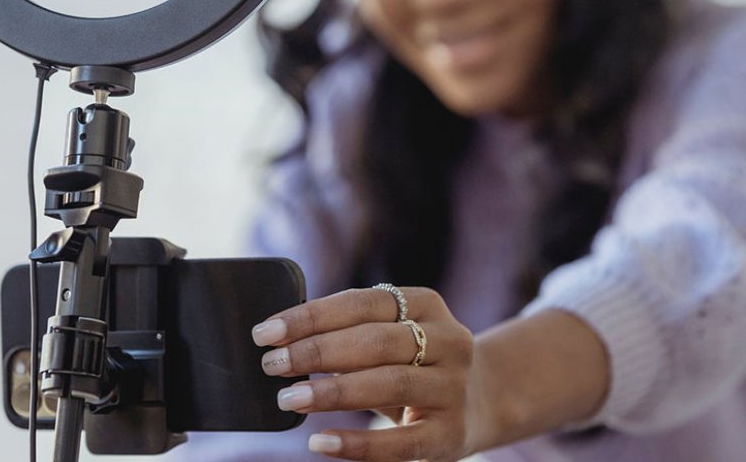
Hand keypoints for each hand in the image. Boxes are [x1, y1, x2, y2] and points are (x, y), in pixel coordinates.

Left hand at [251, 287, 491, 461]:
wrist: (479, 402)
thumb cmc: (413, 363)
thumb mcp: (392, 335)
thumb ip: (349, 331)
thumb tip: (281, 339)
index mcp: (427, 305)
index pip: (362, 302)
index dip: (310, 316)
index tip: (266, 332)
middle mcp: (448, 341)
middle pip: (375, 341)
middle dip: (316, 352)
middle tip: (272, 365)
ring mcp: (453, 387)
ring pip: (388, 383)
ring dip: (332, 391)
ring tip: (289, 398)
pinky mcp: (450, 434)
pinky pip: (399, 441)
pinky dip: (356, 443)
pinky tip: (320, 441)